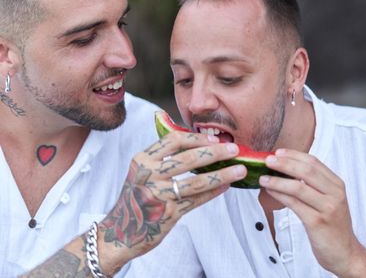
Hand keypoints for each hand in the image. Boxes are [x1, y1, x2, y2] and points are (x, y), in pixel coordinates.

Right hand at [99, 130, 246, 273]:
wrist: (120, 231)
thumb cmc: (138, 196)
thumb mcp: (142, 171)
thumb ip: (163, 156)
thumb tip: (199, 142)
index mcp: (142, 159)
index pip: (173, 140)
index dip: (197, 138)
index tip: (216, 139)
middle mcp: (148, 175)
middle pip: (188, 159)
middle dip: (215, 153)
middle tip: (235, 150)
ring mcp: (158, 195)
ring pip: (196, 182)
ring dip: (222, 175)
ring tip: (240, 169)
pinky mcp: (167, 214)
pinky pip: (196, 200)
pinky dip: (213, 192)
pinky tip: (227, 186)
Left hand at [259, 149, 355, 275]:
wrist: (345, 253)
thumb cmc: (332, 226)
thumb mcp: (329, 200)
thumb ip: (314, 185)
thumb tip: (287, 169)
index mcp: (337, 185)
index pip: (314, 162)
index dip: (294, 155)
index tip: (278, 152)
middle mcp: (335, 194)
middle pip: (306, 170)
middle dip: (284, 163)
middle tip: (268, 160)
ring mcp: (327, 208)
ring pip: (298, 187)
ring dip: (277, 180)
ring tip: (263, 178)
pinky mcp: (317, 222)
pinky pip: (294, 204)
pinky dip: (280, 195)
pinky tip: (270, 191)